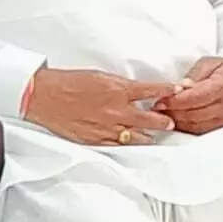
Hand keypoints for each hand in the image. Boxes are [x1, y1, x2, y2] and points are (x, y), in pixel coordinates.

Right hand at [23, 65, 174, 146]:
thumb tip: (133, 92)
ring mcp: (107, 127)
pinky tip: (130, 143)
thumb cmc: (68, 82)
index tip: (179, 91)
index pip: (152, 91)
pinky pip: (118, 145)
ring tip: (154, 137)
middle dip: (163, 121)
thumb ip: (119, 86)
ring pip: (137, 136)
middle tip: (170, 123)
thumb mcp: (99, 76)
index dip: (168, 91)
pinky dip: (126, 144)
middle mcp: (117, 110)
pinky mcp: (96, 139)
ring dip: (147, 136)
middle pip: (150, 119)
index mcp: (118, 90)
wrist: (44, 96)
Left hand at [159, 54, 222, 134]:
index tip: (159, 101)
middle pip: (195, 114)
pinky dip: (186, 127)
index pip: (195, 97)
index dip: (175, 101)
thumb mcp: (209, 63)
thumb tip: (178, 88)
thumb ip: (193, 76)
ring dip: (177, 122)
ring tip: (163, 115)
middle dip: (173, 113)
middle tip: (157, 109)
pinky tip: (176, 121)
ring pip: (197, 125)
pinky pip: (202, 130)